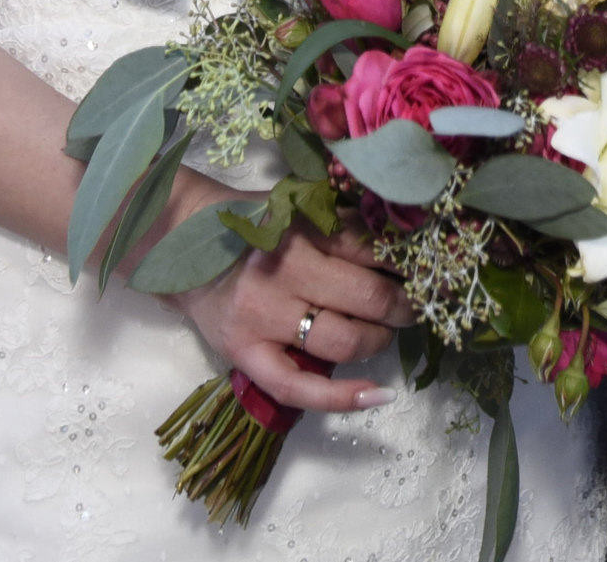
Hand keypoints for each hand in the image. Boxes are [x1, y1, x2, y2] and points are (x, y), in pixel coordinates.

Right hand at [166, 220, 408, 414]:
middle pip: (367, 298)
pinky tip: (377, 396)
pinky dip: (342, 398)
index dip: (408, 265)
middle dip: (404, 306)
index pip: (372, 251)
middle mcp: (284, 272)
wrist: (179, 244)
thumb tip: (406, 243)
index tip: (427, 272)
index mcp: (302, 229)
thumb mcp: (299, 209)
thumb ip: (345, 225)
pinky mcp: (244, 353)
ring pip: (343, 341)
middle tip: (414, 305)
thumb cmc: (250, 225)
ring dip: (380, 341)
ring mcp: (262, 317)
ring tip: (386, 333)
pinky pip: (298, 387)